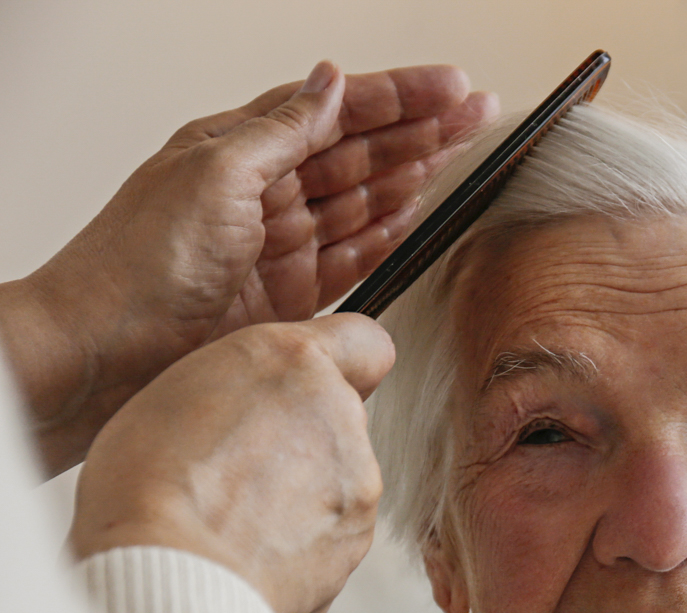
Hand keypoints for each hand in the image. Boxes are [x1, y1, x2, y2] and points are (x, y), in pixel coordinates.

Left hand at [4, 61, 496, 474]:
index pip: (334, 110)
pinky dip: (387, 233)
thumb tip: (329, 82)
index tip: (451, 87)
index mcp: (238, 148)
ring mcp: (279, 246)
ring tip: (460, 152)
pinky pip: (353, 256)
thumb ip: (282, 130)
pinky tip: (414, 212)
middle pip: (359, 151)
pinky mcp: (292, 298)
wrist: (106, 353)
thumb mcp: (215, 172)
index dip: (397, 96)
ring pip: (364, 200)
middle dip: (421, 129)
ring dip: (414, 173)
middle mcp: (261, 193)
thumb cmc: (138, 263)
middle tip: (476, 114)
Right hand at [69, 315, 394, 612]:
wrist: (172, 572)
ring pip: (338, 477)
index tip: (310, 386)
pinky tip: (249, 551)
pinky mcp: (357, 538)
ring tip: (235, 518)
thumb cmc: (149, 484)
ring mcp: (358, 480)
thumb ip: (241, 385)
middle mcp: (341, 415)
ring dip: (301, 493)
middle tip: (238, 468)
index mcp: (294, 363)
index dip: (338, 364)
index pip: (362, 340)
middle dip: (301, 439)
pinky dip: (302, 542)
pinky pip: (332, 532)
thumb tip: (259, 405)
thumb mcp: (175, 389)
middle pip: (339, 418)